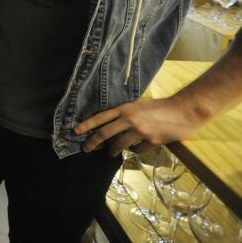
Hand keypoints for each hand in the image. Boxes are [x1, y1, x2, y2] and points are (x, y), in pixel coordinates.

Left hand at [74, 96, 203, 155]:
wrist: (182, 111)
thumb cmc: (160, 107)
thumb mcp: (138, 106)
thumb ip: (125, 115)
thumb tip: (111, 126)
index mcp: (124, 109)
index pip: (100, 117)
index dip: (87, 125)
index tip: (75, 131)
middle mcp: (129, 119)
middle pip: (105, 133)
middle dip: (92, 142)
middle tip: (86, 148)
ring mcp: (140, 131)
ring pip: (119, 144)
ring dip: (113, 150)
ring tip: (110, 153)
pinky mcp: (151, 141)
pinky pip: (137, 149)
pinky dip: (134, 150)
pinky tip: (135, 148)